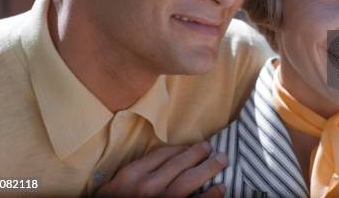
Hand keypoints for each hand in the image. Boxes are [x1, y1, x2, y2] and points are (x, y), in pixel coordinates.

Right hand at [95, 141, 227, 197]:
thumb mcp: (117, 186)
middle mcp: (147, 187)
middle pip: (180, 163)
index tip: (191, 146)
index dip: (181, 148)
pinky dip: (212, 195)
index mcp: (131, 175)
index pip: (162, 154)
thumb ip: (136, 172)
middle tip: (211, 148)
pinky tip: (221, 188)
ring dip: (210, 168)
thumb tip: (164, 158)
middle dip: (199, 153)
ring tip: (221, 161)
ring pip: (191, 180)